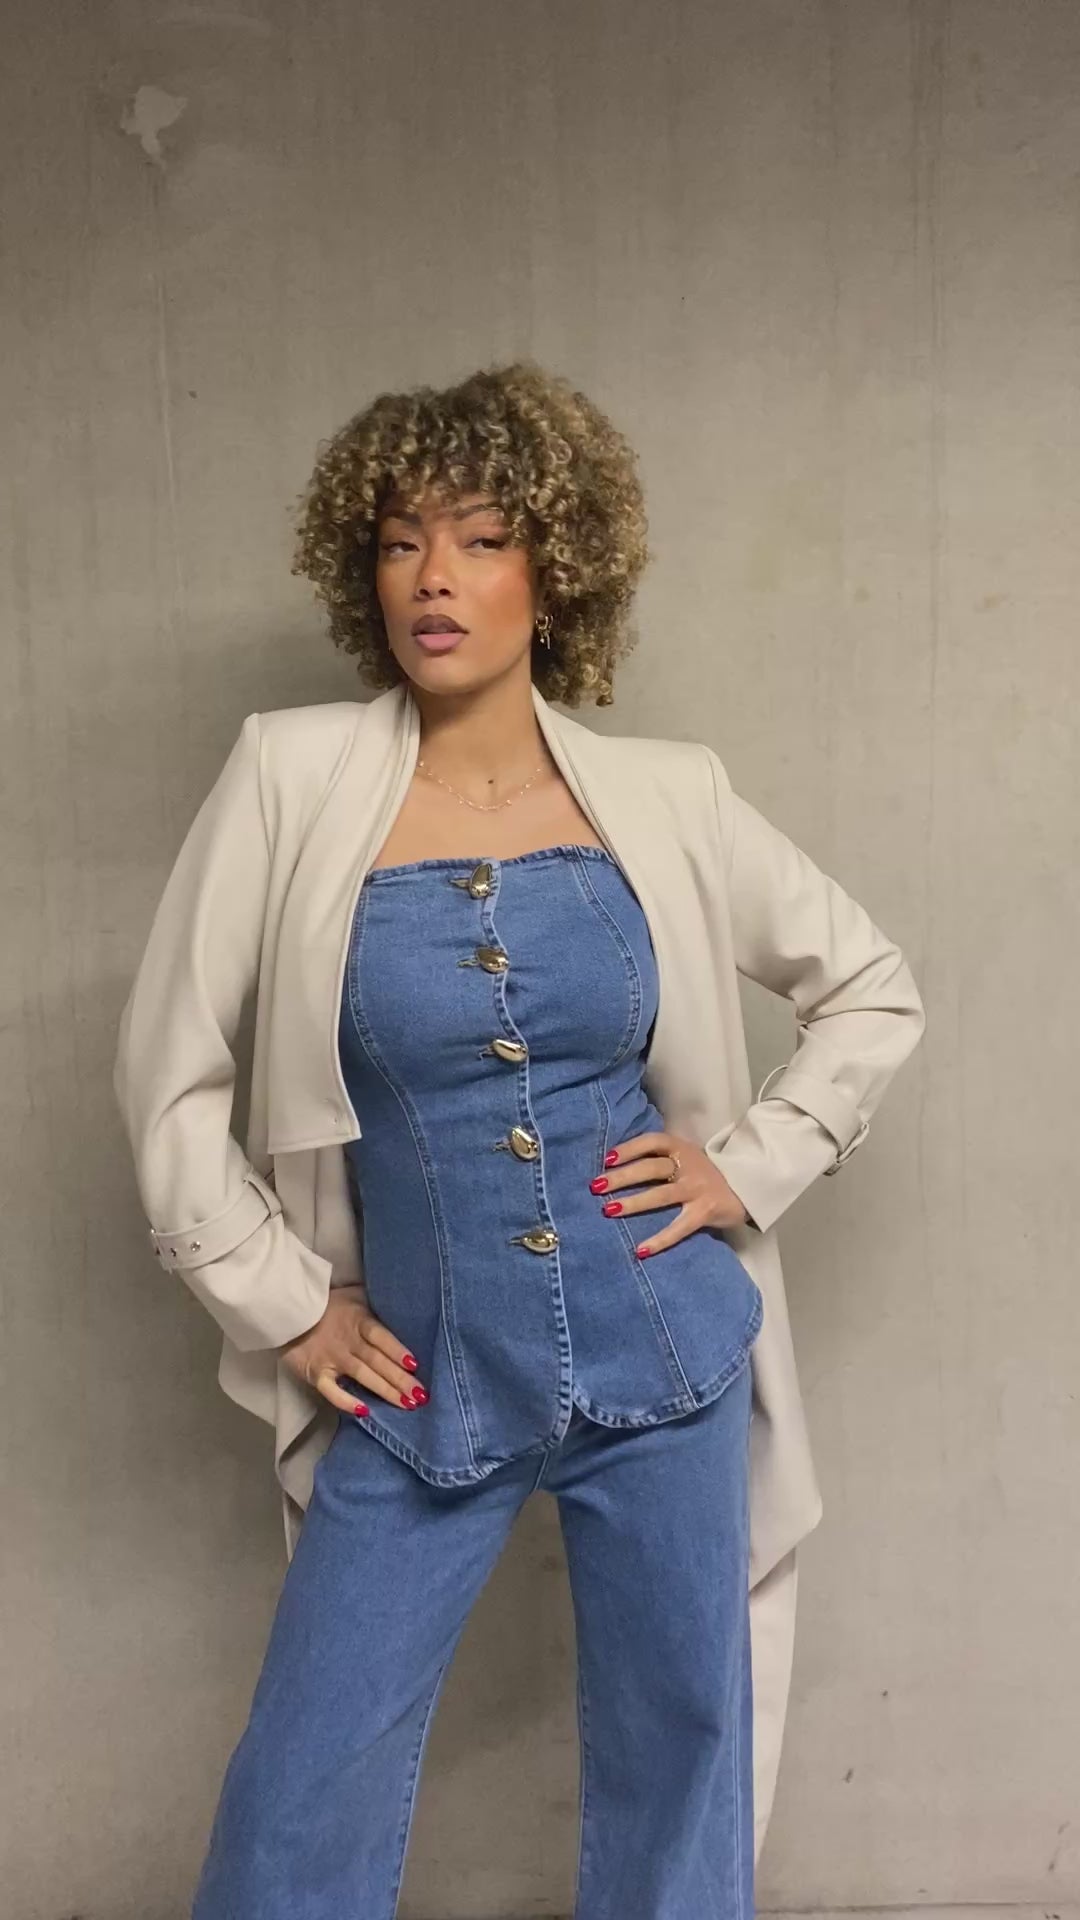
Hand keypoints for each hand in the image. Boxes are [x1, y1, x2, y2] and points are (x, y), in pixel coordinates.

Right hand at [277, 1283, 426, 1416]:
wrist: (288, 1309)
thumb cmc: (328, 1303)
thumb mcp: (354, 1294)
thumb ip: (375, 1300)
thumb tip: (401, 1299)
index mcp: (358, 1320)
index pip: (381, 1337)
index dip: (397, 1350)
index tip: (415, 1365)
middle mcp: (348, 1341)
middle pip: (377, 1361)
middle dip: (400, 1379)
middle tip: (421, 1395)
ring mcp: (332, 1358)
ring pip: (363, 1376)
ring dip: (385, 1391)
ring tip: (405, 1403)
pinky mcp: (316, 1373)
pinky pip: (332, 1391)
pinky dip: (346, 1401)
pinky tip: (365, 1411)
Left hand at [589, 1130, 750, 1257]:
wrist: (746, 1187)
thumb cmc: (704, 1173)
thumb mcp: (685, 1157)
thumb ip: (660, 1158)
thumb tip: (616, 1166)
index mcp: (681, 1148)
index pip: (652, 1142)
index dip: (628, 1148)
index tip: (606, 1159)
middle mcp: (689, 1165)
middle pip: (651, 1168)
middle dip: (622, 1176)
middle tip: (596, 1186)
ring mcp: (697, 1189)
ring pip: (661, 1195)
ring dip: (633, 1202)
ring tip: (609, 1210)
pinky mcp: (705, 1212)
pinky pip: (679, 1227)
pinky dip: (660, 1240)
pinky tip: (641, 1250)